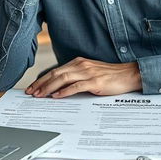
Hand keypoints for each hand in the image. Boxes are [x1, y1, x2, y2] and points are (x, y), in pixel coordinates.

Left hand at [25, 58, 141, 97]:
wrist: (129, 74)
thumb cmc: (111, 75)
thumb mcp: (90, 73)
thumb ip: (76, 77)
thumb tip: (59, 88)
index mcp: (79, 62)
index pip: (55, 71)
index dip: (42, 79)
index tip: (32, 87)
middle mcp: (81, 65)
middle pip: (55, 74)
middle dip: (41, 84)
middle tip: (31, 93)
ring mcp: (88, 73)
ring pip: (63, 79)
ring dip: (49, 88)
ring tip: (40, 95)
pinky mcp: (95, 82)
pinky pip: (76, 86)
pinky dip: (64, 91)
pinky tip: (57, 97)